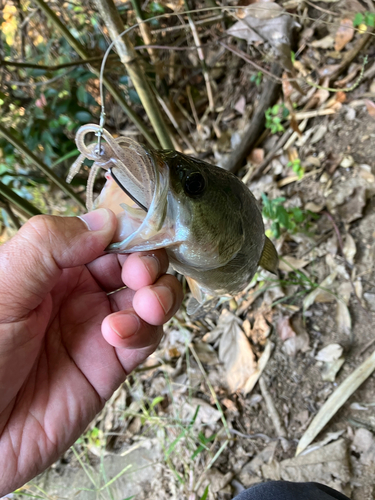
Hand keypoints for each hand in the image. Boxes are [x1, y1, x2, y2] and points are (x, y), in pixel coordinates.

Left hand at [0, 209, 182, 495]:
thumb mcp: (2, 287)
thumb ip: (49, 245)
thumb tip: (107, 221)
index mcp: (55, 265)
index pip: (107, 235)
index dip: (128, 232)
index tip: (137, 235)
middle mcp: (82, 291)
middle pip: (138, 263)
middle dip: (149, 263)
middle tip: (141, 275)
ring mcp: (100, 327)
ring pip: (152, 297)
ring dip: (160, 294)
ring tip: (147, 305)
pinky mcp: (113, 364)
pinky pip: (146, 337)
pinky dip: (145, 330)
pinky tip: (118, 336)